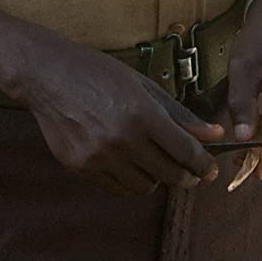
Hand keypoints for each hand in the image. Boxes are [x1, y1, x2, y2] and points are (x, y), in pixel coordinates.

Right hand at [20, 43, 223, 195]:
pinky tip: (127, 162)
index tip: (209, 168)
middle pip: (169, 174)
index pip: (186, 152)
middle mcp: (122, 140)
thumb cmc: (96, 73)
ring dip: (155, 178)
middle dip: (185, 175)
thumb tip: (214, 134)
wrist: (47, 75)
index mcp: (141, 114)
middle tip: (189, 170)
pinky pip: (117, 187)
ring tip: (153, 162)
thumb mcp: (142, 86)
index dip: (203, 164)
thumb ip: (179, 114)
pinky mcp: (81, 168)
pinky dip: (129, 179)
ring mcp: (99, 157)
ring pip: (144, 187)